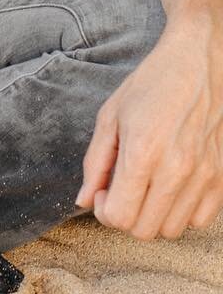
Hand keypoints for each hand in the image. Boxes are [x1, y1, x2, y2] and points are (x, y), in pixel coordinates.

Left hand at [77, 13, 222, 237]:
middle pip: (143, 230)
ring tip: (146, 187)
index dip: (103, 210)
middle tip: (122, 189)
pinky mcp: (221, 177)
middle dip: (125, 215)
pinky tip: (171, 188)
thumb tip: (84, 200)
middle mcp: (176, 170)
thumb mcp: (110, 116)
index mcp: (143, 153)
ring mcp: (203, 176)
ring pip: (171, 230)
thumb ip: (95, 163)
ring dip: (153, 216)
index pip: (119, 217)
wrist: (198, 62)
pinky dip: (181, 212)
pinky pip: (199, 220)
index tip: (104, 190)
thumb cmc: (151, 85)